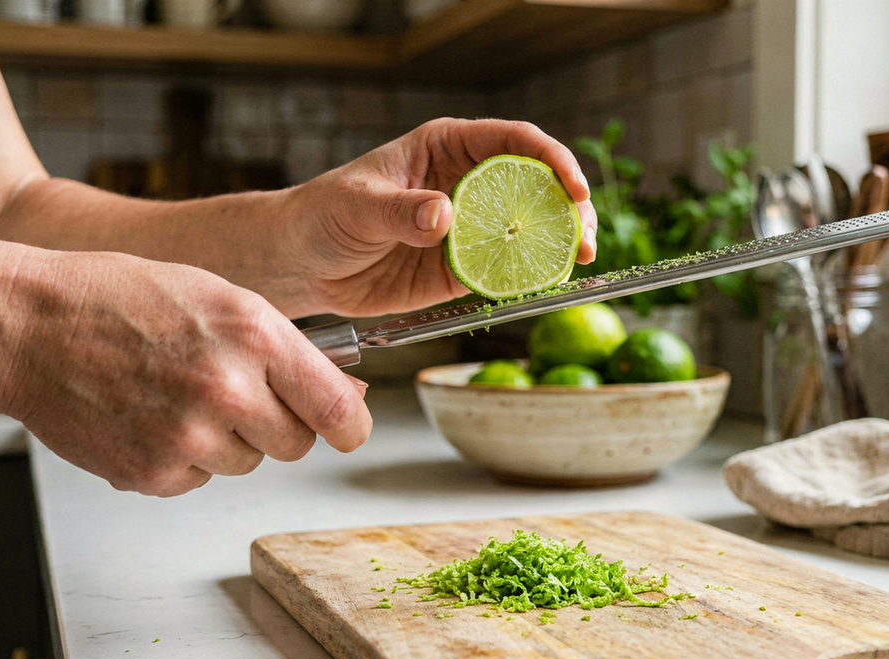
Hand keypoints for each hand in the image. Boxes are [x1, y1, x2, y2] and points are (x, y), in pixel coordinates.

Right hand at [4, 251, 371, 495]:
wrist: (30, 325)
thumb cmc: (123, 300)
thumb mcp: (222, 299)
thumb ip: (286, 350)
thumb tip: (348, 398)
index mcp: (256, 335)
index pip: (337, 407)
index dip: (352, 426)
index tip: (351, 432)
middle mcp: (228, 389)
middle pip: (294, 444)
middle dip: (275, 426)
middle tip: (231, 394)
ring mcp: (188, 436)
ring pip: (244, 464)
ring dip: (223, 441)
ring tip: (175, 395)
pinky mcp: (151, 473)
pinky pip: (195, 480)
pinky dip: (178, 459)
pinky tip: (146, 416)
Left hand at [280, 118, 597, 317]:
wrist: (303, 263)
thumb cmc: (324, 214)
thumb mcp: (359, 206)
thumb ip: (402, 211)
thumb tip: (445, 216)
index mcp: (448, 147)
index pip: (514, 142)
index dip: (551, 160)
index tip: (573, 188)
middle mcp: (468, 183)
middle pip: (537, 186)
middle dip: (571, 207)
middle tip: (586, 238)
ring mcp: (470, 228)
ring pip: (530, 230)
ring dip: (560, 245)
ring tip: (581, 261)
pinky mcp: (462, 269)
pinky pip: (505, 272)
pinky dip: (529, 279)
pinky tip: (546, 286)